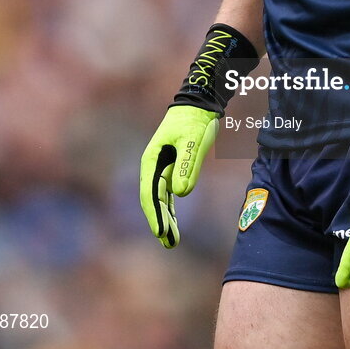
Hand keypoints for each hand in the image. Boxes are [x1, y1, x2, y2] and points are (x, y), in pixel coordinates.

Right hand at [140, 105, 217, 247]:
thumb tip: (180, 193)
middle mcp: (153, 166)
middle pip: (153, 199)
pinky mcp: (173, 169)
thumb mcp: (192, 141)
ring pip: (161, 199)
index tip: (160, 232)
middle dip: (160, 221)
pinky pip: (168, 194)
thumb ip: (187, 164)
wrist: (199, 105)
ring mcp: (162, 168)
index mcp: (152, 159)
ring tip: (170, 241)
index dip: (154, 214)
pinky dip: (171, 209)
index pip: (150, 192)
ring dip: (165, 219)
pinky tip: (173, 224)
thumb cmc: (194, 120)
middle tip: (168, 243)